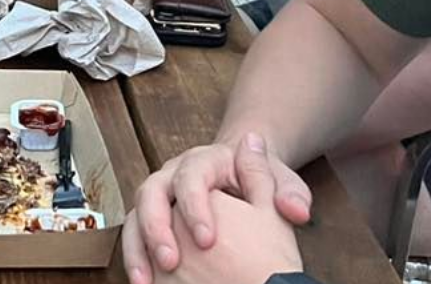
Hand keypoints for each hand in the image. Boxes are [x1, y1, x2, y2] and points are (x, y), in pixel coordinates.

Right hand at [121, 133, 311, 278]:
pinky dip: (135, 259)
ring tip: (145, 281)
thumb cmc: (265, 184)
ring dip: (137, 248)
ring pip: (135, 214)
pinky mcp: (152, 217)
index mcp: (205, 159)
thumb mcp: (282, 184)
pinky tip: (143, 283)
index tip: (207, 241)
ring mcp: (160, 194)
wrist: (242, 181)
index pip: (191, 177)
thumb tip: (295, 210)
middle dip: (156, 228)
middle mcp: (174, 173)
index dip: (194, 207)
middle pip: (151, 192)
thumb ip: (290, 195)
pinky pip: (134, 235)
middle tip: (170, 262)